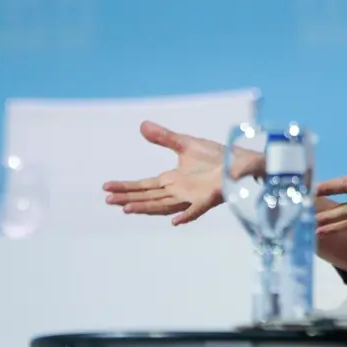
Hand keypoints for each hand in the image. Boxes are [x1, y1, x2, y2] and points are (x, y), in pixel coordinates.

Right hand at [102, 121, 264, 225]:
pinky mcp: (210, 198)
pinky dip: (186, 215)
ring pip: (165, 205)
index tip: (106, 188)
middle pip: (149, 197)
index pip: (144, 186)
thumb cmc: (215, 156)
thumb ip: (164, 137)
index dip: (126, 187)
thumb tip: (142, 125)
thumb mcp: (185, 144)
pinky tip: (174, 221)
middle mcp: (179, 191)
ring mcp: (193, 196)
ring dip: (147, 207)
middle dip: (128, 198)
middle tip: (108, 199)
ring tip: (126, 209)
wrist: (239, 160)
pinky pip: (197, 209)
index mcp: (172, 180)